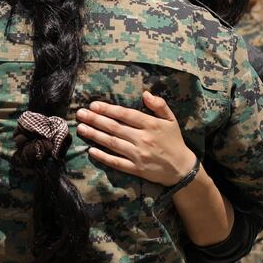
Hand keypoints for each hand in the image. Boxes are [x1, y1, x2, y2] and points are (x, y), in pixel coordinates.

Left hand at [76, 91, 196, 186]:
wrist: (182, 168)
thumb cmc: (174, 141)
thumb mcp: (171, 120)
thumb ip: (159, 105)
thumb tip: (145, 94)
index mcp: (151, 125)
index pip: (126, 115)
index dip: (108, 109)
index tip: (94, 105)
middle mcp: (143, 139)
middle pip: (115, 127)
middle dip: (95, 120)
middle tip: (80, 114)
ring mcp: (138, 155)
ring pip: (112, 143)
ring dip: (95, 135)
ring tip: (81, 128)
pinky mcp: (136, 169)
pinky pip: (116, 162)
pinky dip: (103, 157)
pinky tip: (91, 151)